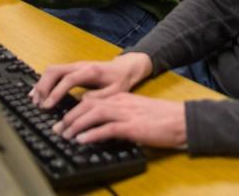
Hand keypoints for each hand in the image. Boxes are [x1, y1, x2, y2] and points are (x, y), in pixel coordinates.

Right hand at [30, 52, 152, 109]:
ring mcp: (74, 65)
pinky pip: (54, 72)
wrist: (124, 67)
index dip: (56, 92)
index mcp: (90, 71)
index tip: (48, 105)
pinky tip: (37, 93)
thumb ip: (100, 97)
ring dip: (41, 84)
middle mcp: (79, 65)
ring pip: (52, 70)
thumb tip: (82, 101)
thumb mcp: (116, 92)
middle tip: (38, 104)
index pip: (68, 79)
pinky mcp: (72, 68)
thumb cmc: (121, 80)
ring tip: (35, 101)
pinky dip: (44, 81)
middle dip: (43, 87)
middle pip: (55, 71)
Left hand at [54, 93, 186, 148]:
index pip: (91, 100)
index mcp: (121, 98)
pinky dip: (92, 134)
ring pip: (94, 114)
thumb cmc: (162, 118)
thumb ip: (120, 115)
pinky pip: (108, 128)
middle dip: (69, 117)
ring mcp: (126, 114)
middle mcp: (121, 102)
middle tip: (57, 128)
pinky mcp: (133, 126)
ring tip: (65, 134)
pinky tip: (82, 140)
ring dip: (76, 124)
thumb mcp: (136, 112)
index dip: (74, 109)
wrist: (181, 119)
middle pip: (88, 105)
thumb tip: (102, 127)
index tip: (63, 120)